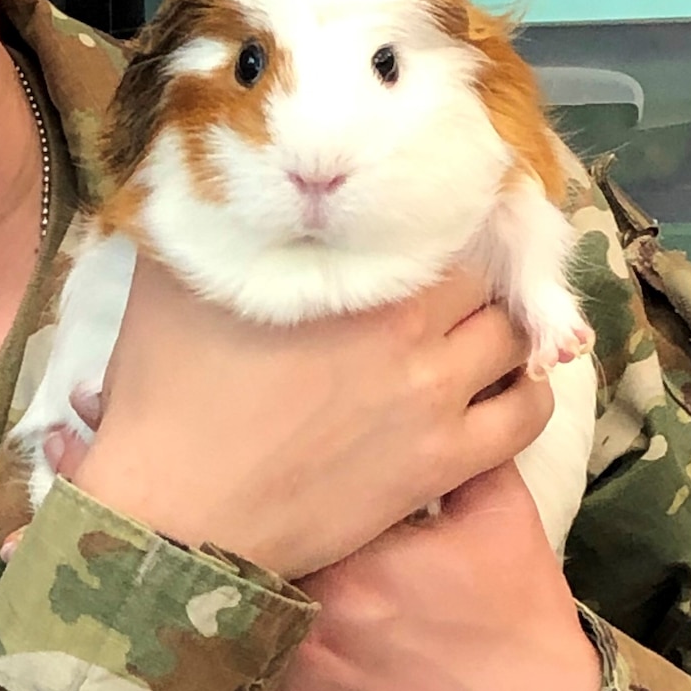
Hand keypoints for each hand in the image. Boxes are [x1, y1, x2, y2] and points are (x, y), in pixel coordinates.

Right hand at [70, 255, 552, 578]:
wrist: (176, 516)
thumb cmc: (166, 396)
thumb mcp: (171, 280)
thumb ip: (208, 217)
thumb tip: (221, 175)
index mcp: (357, 276)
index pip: (441, 219)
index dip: (437, 212)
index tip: (423, 210)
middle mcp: (413, 328)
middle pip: (484, 275)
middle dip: (469, 266)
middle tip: (444, 270)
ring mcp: (436, 400)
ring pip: (515, 340)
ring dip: (502, 323)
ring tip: (472, 323)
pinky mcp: (442, 464)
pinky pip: (524, 417)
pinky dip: (524, 391)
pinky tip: (497, 384)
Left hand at [259, 464, 604, 690]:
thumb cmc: (521, 623)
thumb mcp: (502, 518)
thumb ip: (457, 450)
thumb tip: (425, 396)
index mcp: (358, 562)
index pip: (294, 506)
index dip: (293, 495)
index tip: (296, 488)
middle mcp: (316, 626)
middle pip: (265, 562)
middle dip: (274, 546)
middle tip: (282, 531)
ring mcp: (299, 686)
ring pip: (247, 620)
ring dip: (259, 600)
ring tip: (271, 580)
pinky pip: (250, 681)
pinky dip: (258, 657)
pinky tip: (278, 638)